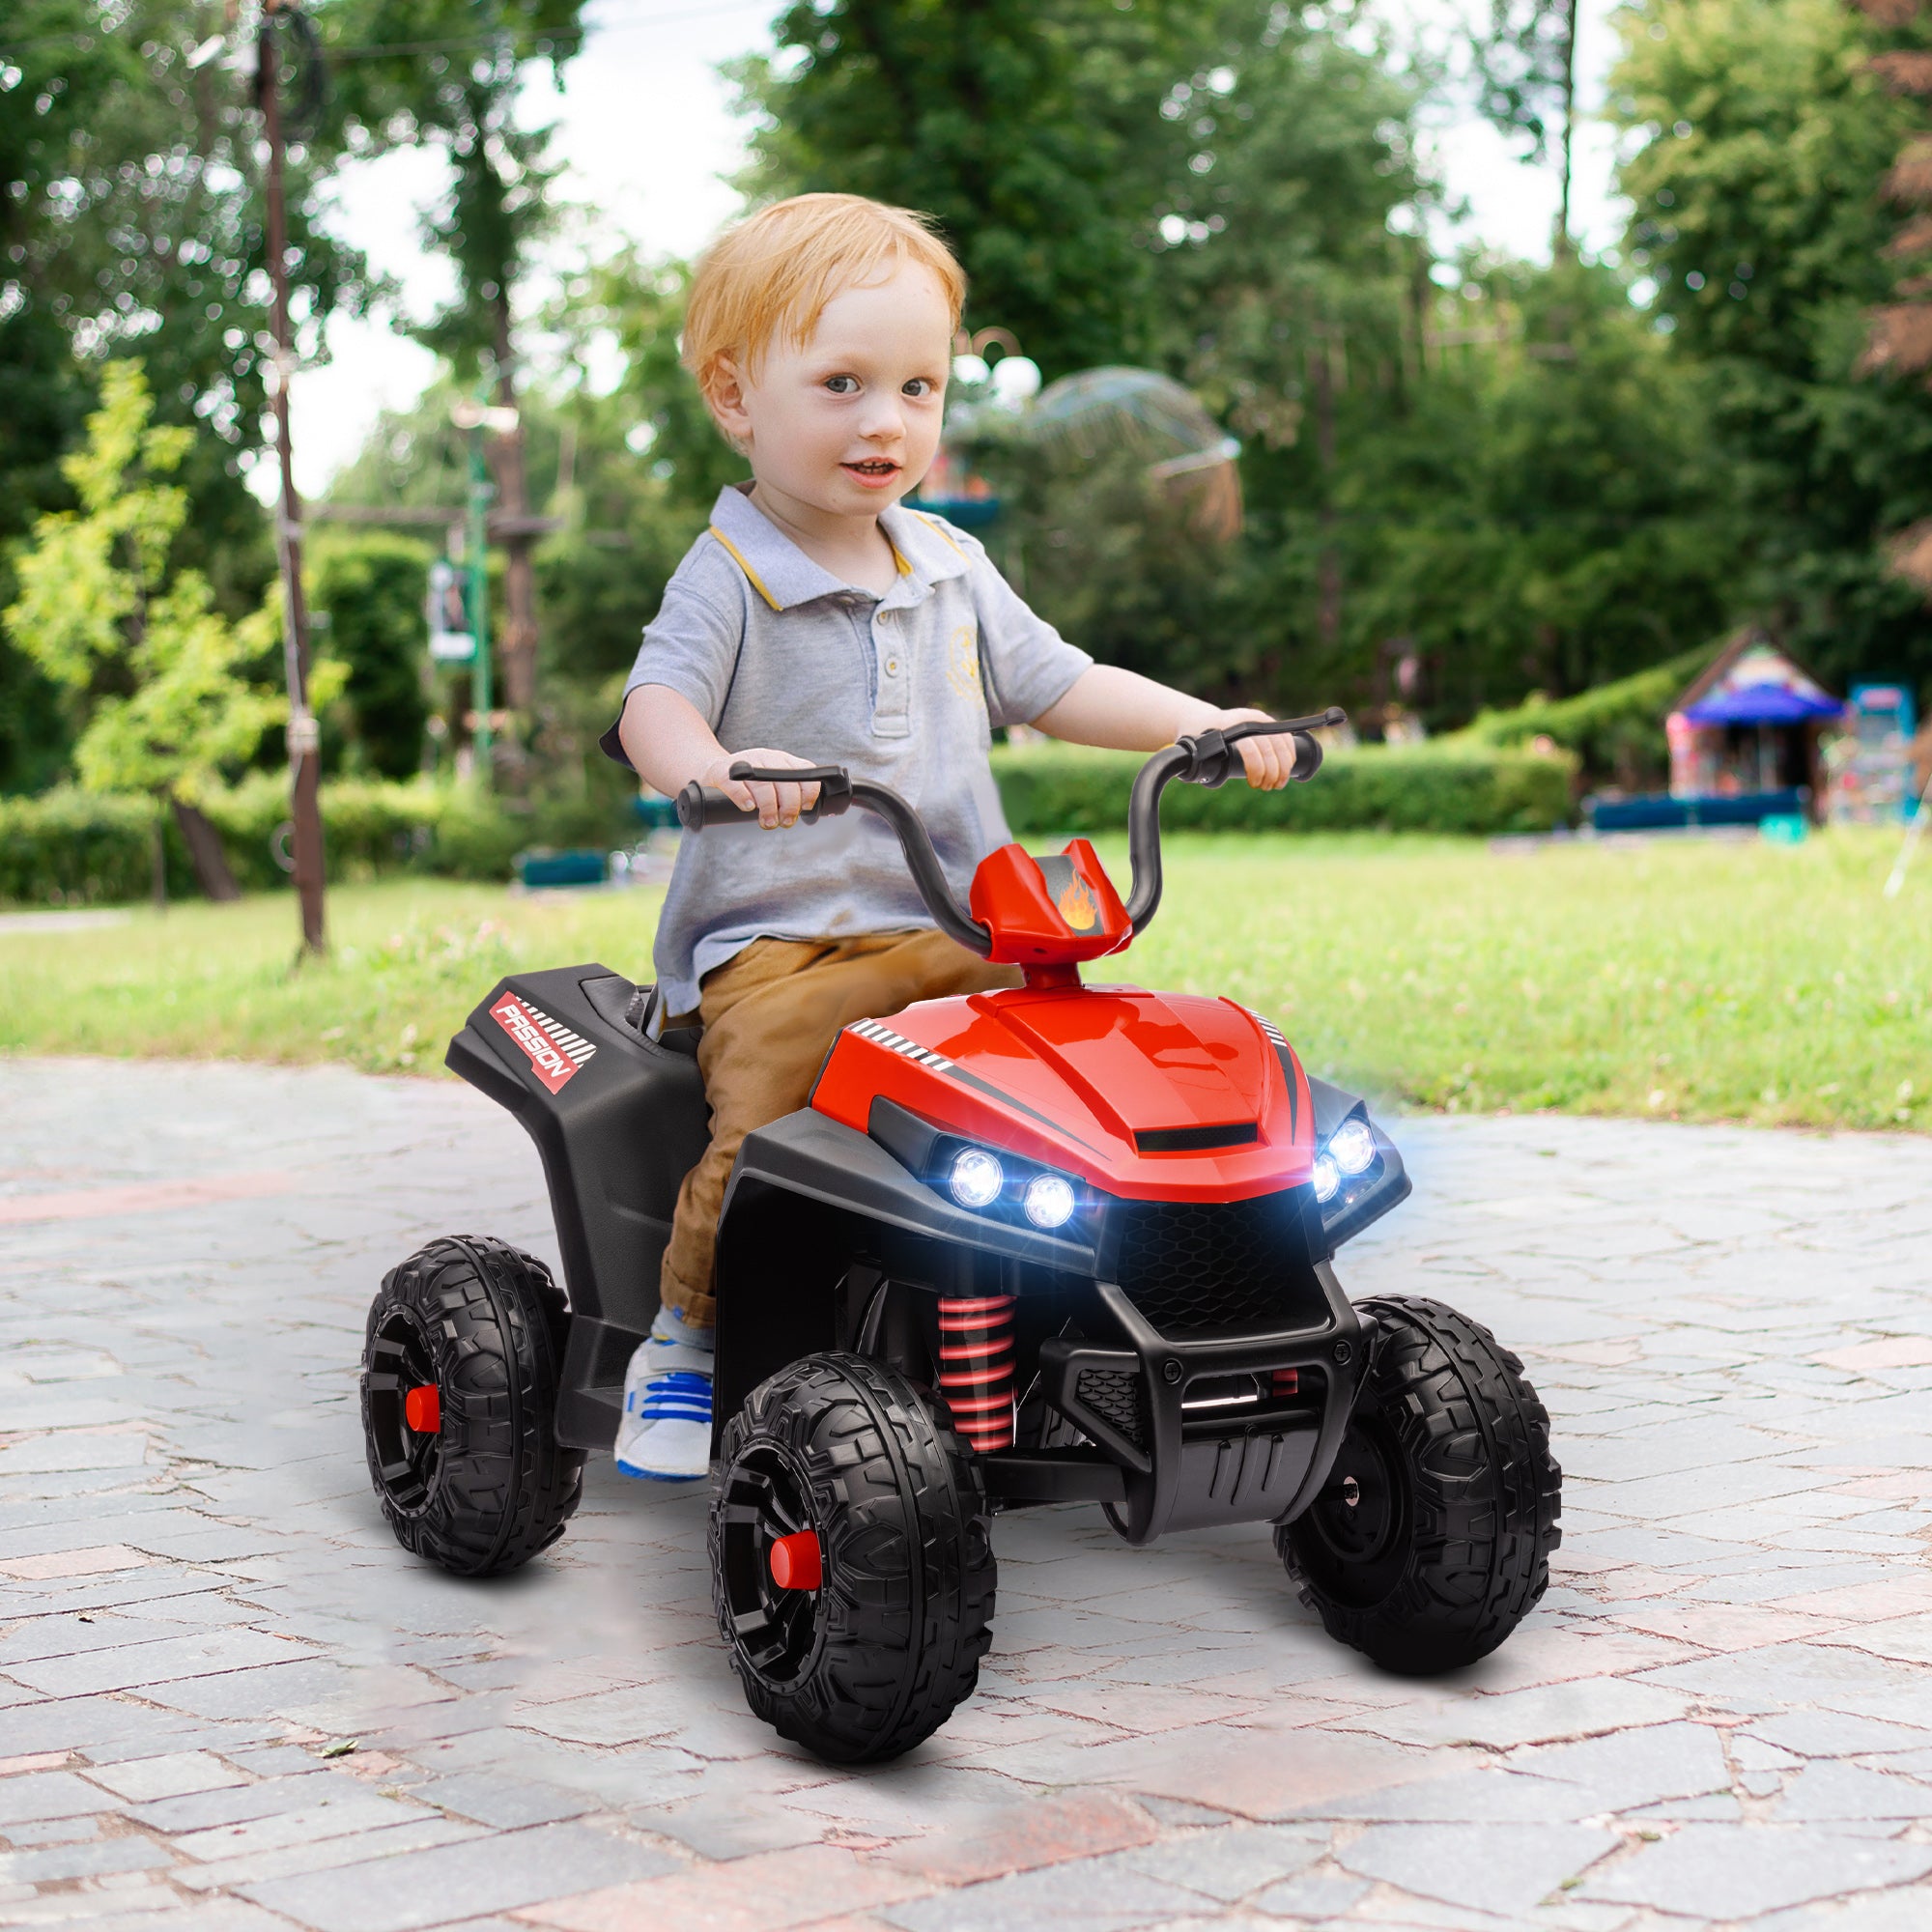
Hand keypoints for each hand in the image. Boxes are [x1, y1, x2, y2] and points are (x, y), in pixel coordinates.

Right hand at [703, 748, 821, 828]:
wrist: (712, 770)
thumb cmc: (748, 783)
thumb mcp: (772, 781)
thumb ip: (788, 793)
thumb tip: (802, 814)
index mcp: (781, 760)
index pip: (805, 770)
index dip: (809, 791)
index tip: (805, 807)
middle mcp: (765, 757)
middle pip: (786, 781)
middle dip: (789, 806)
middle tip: (786, 821)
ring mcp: (744, 762)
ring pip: (763, 785)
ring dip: (769, 807)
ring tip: (769, 822)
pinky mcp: (722, 771)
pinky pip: (736, 784)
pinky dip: (743, 798)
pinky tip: (748, 807)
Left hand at [1196, 707, 1295, 789]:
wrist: (1202, 720)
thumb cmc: (1197, 740)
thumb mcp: (1196, 750)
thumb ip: (1201, 764)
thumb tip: (1211, 779)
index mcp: (1228, 724)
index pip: (1248, 746)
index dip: (1255, 767)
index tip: (1254, 784)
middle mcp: (1246, 718)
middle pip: (1268, 746)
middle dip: (1272, 772)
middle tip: (1267, 787)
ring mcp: (1259, 718)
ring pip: (1280, 742)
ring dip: (1283, 766)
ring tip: (1278, 784)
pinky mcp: (1267, 721)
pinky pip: (1285, 737)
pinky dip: (1289, 754)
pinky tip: (1288, 769)